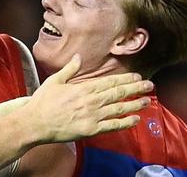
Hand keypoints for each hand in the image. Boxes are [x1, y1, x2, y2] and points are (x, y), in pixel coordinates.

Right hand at [23, 54, 152, 143]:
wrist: (36, 122)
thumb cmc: (43, 102)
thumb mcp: (55, 81)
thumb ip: (69, 69)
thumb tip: (78, 56)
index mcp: (83, 88)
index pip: (109, 81)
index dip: (125, 79)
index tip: (137, 76)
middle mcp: (91, 101)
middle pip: (118, 93)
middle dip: (135, 88)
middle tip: (149, 85)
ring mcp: (92, 116)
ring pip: (119, 109)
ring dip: (134, 104)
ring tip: (147, 100)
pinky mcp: (91, 129)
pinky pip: (113, 126)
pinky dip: (125, 122)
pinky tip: (135, 119)